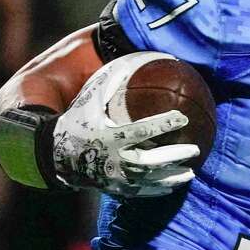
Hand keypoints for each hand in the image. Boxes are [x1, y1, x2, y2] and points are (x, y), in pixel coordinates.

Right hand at [51, 55, 199, 196]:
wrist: (54, 152)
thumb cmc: (78, 119)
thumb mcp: (92, 96)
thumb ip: (113, 78)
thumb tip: (137, 58)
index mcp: (109, 134)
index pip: (143, 130)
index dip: (164, 123)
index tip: (183, 117)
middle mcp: (113, 158)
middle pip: (151, 160)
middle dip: (175, 155)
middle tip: (195, 149)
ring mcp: (114, 176)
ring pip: (149, 180)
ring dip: (172, 177)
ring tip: (191, 172)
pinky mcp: (114, 188)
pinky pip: (141, 192)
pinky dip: (159, 189)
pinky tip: (175, 184)